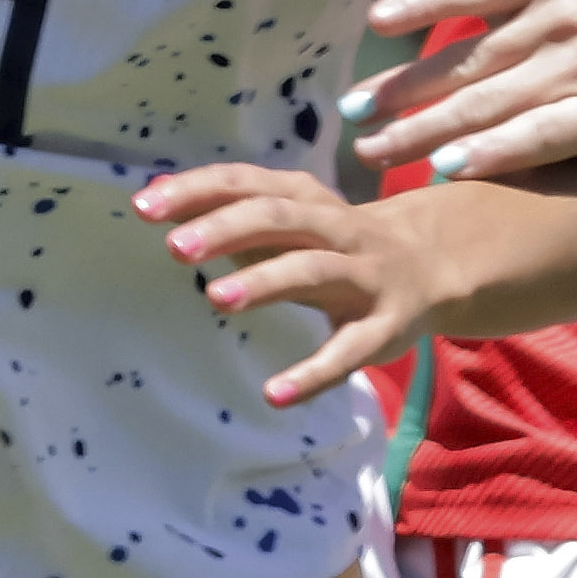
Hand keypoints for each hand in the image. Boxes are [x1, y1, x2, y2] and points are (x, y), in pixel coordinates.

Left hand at [138, 161, 453, 407]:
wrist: (433, 265)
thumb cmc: (337, 243)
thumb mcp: (289, 219)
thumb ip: (228, 209)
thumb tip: (157, 195)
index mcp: (307, 199)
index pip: (246, 183)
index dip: (197, 192)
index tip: (143, 206)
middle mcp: (337, 229)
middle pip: (279, 216)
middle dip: (227, 228)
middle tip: (175, 248)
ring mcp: (364, 276)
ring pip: (313, 270)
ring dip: (265, 281)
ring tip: (215, 298)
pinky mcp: (384, 327)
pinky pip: (348, 351)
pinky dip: (313, 373)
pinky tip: (274, 394)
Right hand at [346, 0, 576, 183]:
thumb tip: (529, 193)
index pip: (541, 136)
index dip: (492, 152)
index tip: (442, 171)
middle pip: (486, 102)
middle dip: (419, 130)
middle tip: (367, 155)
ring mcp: (558, 14)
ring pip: (469, 55)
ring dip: (407, 83)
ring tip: (356, 109)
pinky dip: (426, 3)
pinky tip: (380, 21)